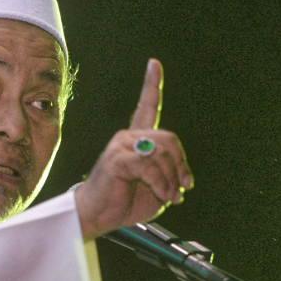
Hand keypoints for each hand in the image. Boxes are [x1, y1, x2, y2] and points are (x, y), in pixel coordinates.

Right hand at [74, 59, 192, 239]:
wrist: (97, 216)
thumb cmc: (124, 203)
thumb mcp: (157, 188)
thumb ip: (170, 176)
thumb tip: (182, 178)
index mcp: (137, 140)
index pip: (146, 106)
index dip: (151, 84)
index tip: (154, 64)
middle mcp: (128, 137)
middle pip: (170, 138)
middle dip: (181, 166)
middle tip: (182, 188)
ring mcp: (121, 145)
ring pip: (162, 153)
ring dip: (172, 179)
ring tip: (170, 196)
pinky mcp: (117, 158)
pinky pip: (150, 165)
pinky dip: (161, 183)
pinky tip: (161, 194)